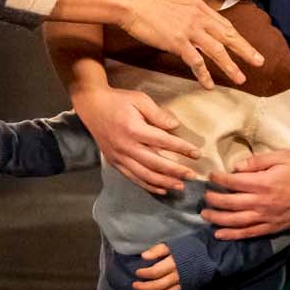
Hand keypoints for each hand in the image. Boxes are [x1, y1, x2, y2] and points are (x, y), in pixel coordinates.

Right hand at [72, 85, 200, 193]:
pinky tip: (161, 189)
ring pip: (144, 175)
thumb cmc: (118, 100)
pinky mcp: (114, 162)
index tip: (197, 154)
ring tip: (180, 186)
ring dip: (164, 183)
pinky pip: (133, 178)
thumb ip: (158, 114)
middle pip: (155, 163)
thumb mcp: (140, 99)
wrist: (92, 106)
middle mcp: (126, 146)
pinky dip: (148, 186)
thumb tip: (175, 126)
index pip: (163, 141)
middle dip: (176, 171)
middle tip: (192, 176)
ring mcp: (119, 157)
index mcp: (134, 129)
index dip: (182, 148)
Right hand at [119, 0, 262, 89]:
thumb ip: (187, 12)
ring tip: (240, 79)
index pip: (223, 23)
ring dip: (230, 66)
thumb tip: (191, 21)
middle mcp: (198, 17)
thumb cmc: (146, 2)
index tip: (246, 46)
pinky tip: (209, 84)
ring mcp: (189, 29)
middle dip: (245, 50)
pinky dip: (204, 74)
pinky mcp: (178, 42)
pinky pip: (196, 62)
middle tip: (259, 62)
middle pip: (228, 36)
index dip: (237, 36)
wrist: (131, 2)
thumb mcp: (174, 1)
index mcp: (198, 6)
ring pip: (217, 51)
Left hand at [133, 243, 181, 289]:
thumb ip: (157, 250)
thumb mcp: (171, 245)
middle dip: (144, 287)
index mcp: (174, 263)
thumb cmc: (185, 249)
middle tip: (135, 285)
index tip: (137, 272)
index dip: (144, 273)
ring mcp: (183, 285)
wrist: (205, 256)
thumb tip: (143, 256)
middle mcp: (179, 276)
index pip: (156, 272)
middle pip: (158, 286)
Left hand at [200, 150, 289, 238]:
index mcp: (264, 183)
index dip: (218, 179)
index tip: (211, 176)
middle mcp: (262, 202)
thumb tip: (237, 166)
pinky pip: (248, 233)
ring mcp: (266, 218)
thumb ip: (258, 160)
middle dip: (213, 199)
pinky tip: (219, 234)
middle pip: (230, 203)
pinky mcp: (271, 228)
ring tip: (205, 215)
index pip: (233, 182)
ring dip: (217, 218)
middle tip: (204, 196)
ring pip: (235, 221)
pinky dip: (232, 235)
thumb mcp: (283, 157)